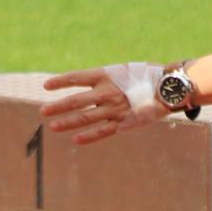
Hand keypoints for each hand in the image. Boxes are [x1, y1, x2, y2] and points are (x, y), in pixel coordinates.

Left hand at [39, 63, 165, 144]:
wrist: (168, 87)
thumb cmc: (143, 76)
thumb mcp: (121, 71)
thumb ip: (103, 79)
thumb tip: (83, 82)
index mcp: (106, 75)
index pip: (77, 77)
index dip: (61, 81)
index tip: (46, 86)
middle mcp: (108, 92)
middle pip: (76, 100)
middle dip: (58, 106)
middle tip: (43, 111)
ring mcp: (115, 109)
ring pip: (86, 117)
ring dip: (68, 122)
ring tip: (53, 126)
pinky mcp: (124, 122)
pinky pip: (103, 131)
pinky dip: (89, 136)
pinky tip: (76, 139)